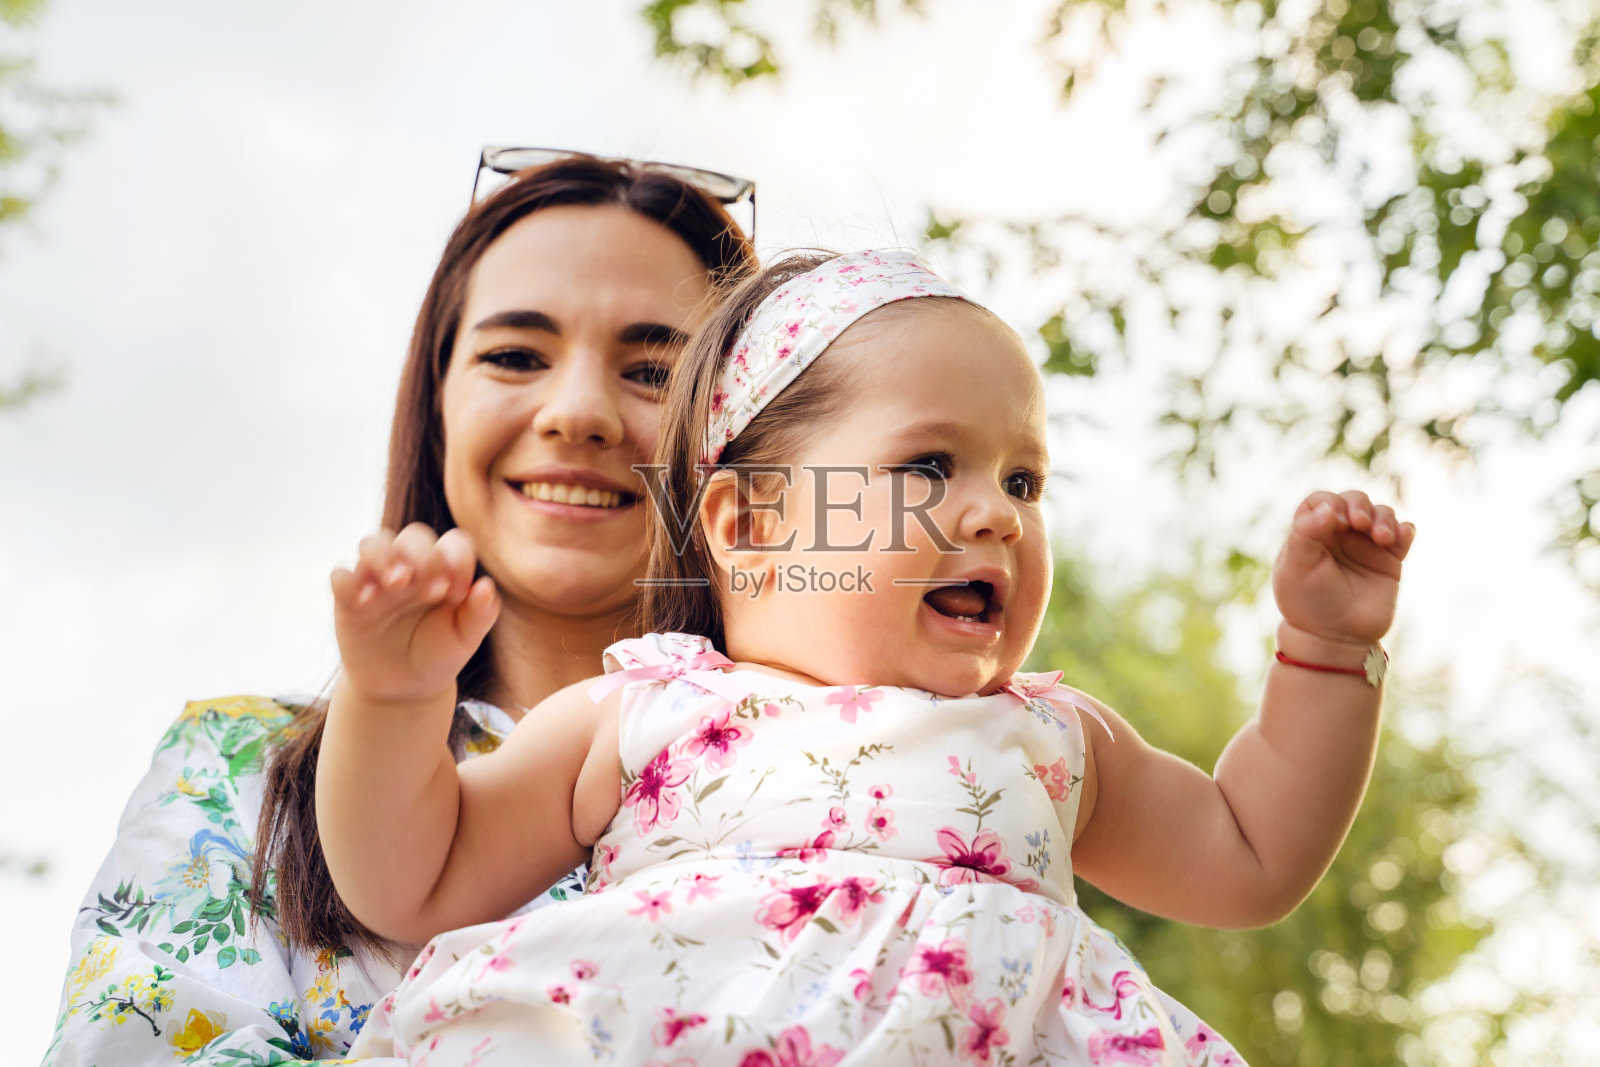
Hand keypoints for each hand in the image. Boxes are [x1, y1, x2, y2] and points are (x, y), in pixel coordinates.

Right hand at [330, 523, 499, 705]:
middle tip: (431, 590)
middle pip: (412, 536)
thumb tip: (486, 586)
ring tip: (396, 583)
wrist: (403, 688)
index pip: (453, 543)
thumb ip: (480, 613)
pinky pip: (340, 575)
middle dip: (422, 555)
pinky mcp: (348, 600)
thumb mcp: (465, 638)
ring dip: (383, 556)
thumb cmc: (439, 654)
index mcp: (444, 570)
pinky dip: (349, 579)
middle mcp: (410, 567)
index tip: (458, 594)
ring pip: (372, 543)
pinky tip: (366, 601)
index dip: (458, 560)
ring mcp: (377, 580)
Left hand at [1272, 490, 1414, 646]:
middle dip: (1359, 505)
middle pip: (1354, 500)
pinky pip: (1404, 533)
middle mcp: (1340, 535)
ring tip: (1381, 538)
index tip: (1335, 519)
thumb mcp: (1296, 567)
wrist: (1336, 637)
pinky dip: (1405, 529)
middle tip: (1359, 523)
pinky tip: (1400, 537)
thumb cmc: (1309, 602)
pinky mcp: (1390, 560)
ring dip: (1384, 517)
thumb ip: (1305, 533)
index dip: (1330, 502)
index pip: (1321, 501)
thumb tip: (1328, 506)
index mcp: (1312, 532)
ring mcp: (1366, 546)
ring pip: (1381, 513)